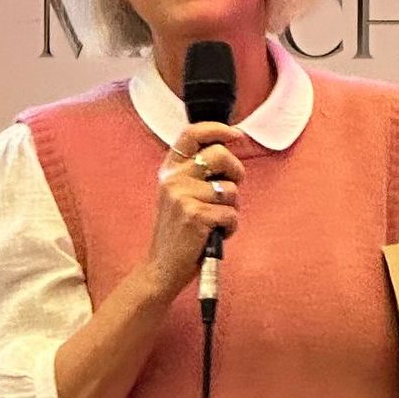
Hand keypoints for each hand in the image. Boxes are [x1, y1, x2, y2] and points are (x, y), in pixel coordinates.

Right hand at [145, 122, 245, 300]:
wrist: (162, 268)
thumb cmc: (180, 232)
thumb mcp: (181, 195)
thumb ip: (199, 174)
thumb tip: (229, 151)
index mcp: (169, 170)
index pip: (191, 133)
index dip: (217, 129)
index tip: (236, 135)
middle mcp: (172, 179)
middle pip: (219, 155)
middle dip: (236, 171)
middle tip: (232, 189)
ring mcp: (182, 196)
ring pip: (231, 189)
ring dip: (232, 208)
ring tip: (215, 221)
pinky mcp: (195, 215)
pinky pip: (231, 213)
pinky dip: (231, 227)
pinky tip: (215, 234)